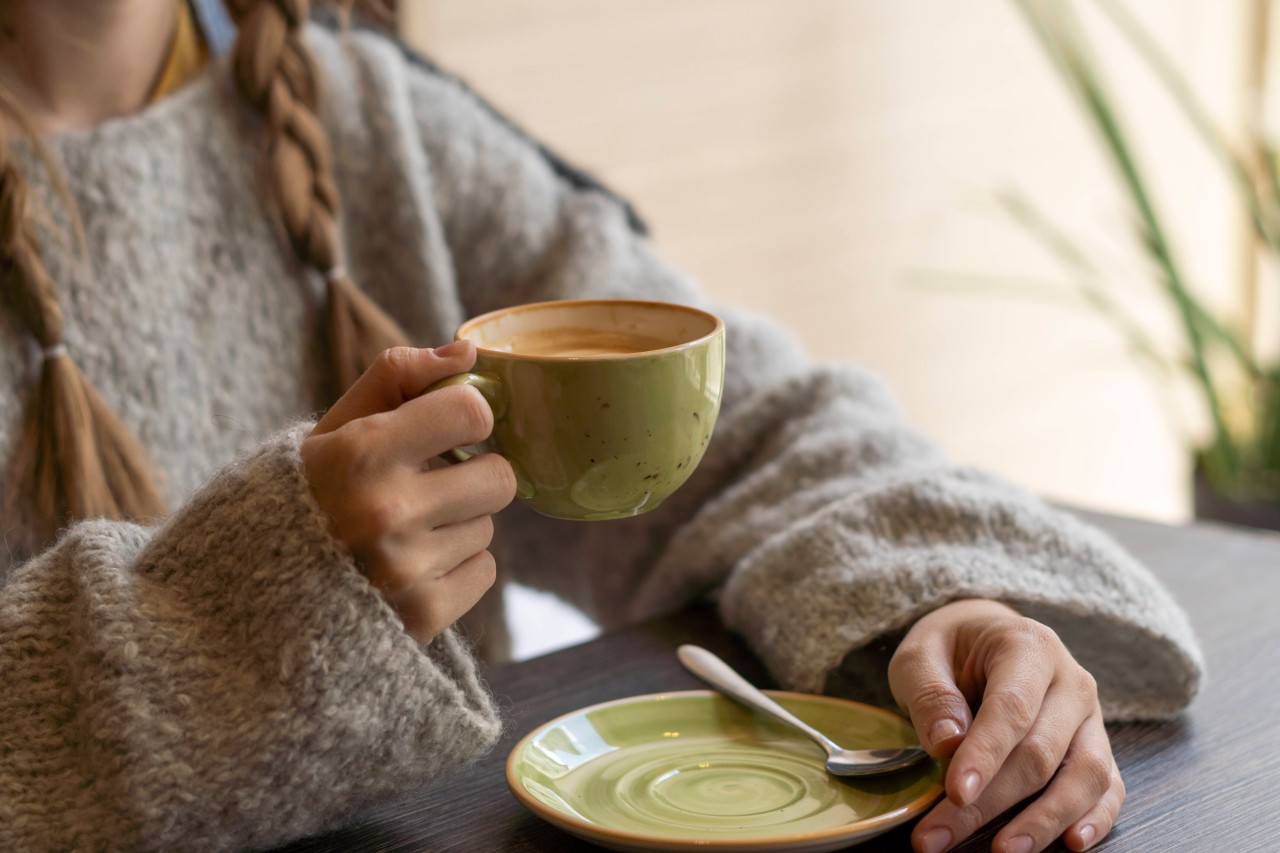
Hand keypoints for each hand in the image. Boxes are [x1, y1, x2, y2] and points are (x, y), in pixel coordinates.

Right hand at [301, 342, 516, 642]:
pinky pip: (484, 571)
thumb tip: (467, 353)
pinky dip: (457, 568)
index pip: (472, 411)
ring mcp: (406, 569)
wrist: (254, 595)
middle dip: (472, 476)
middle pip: (499, 477)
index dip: (468, 416)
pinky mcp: (422, 614)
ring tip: (406, 531)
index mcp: (361, 453)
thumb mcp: (333, 427)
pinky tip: (412, 566)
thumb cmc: (306, 495)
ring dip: (457, 524)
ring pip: (487, 526)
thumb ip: (397, 378)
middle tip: (431, 484)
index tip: (450, 429)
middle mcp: (386, 512)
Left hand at [887, 599, 1122, 852]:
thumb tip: (948, 744)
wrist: (983, 636)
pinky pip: (1107, 788)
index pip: (1012, 708)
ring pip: (1085, 776)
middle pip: (1040, 752)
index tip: (955, 793)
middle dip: (990, 802)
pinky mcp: (1095, 748)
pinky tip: (1070, 844)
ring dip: (1044, 820)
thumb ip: (930, 694)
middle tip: (938, 837)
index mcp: (1029, 647)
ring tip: (1003, 851)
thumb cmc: (949, 648)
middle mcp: (1071, 682)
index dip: (985, 755)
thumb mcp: (920, 656)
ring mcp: (1089, 718)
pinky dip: (1094, 819)